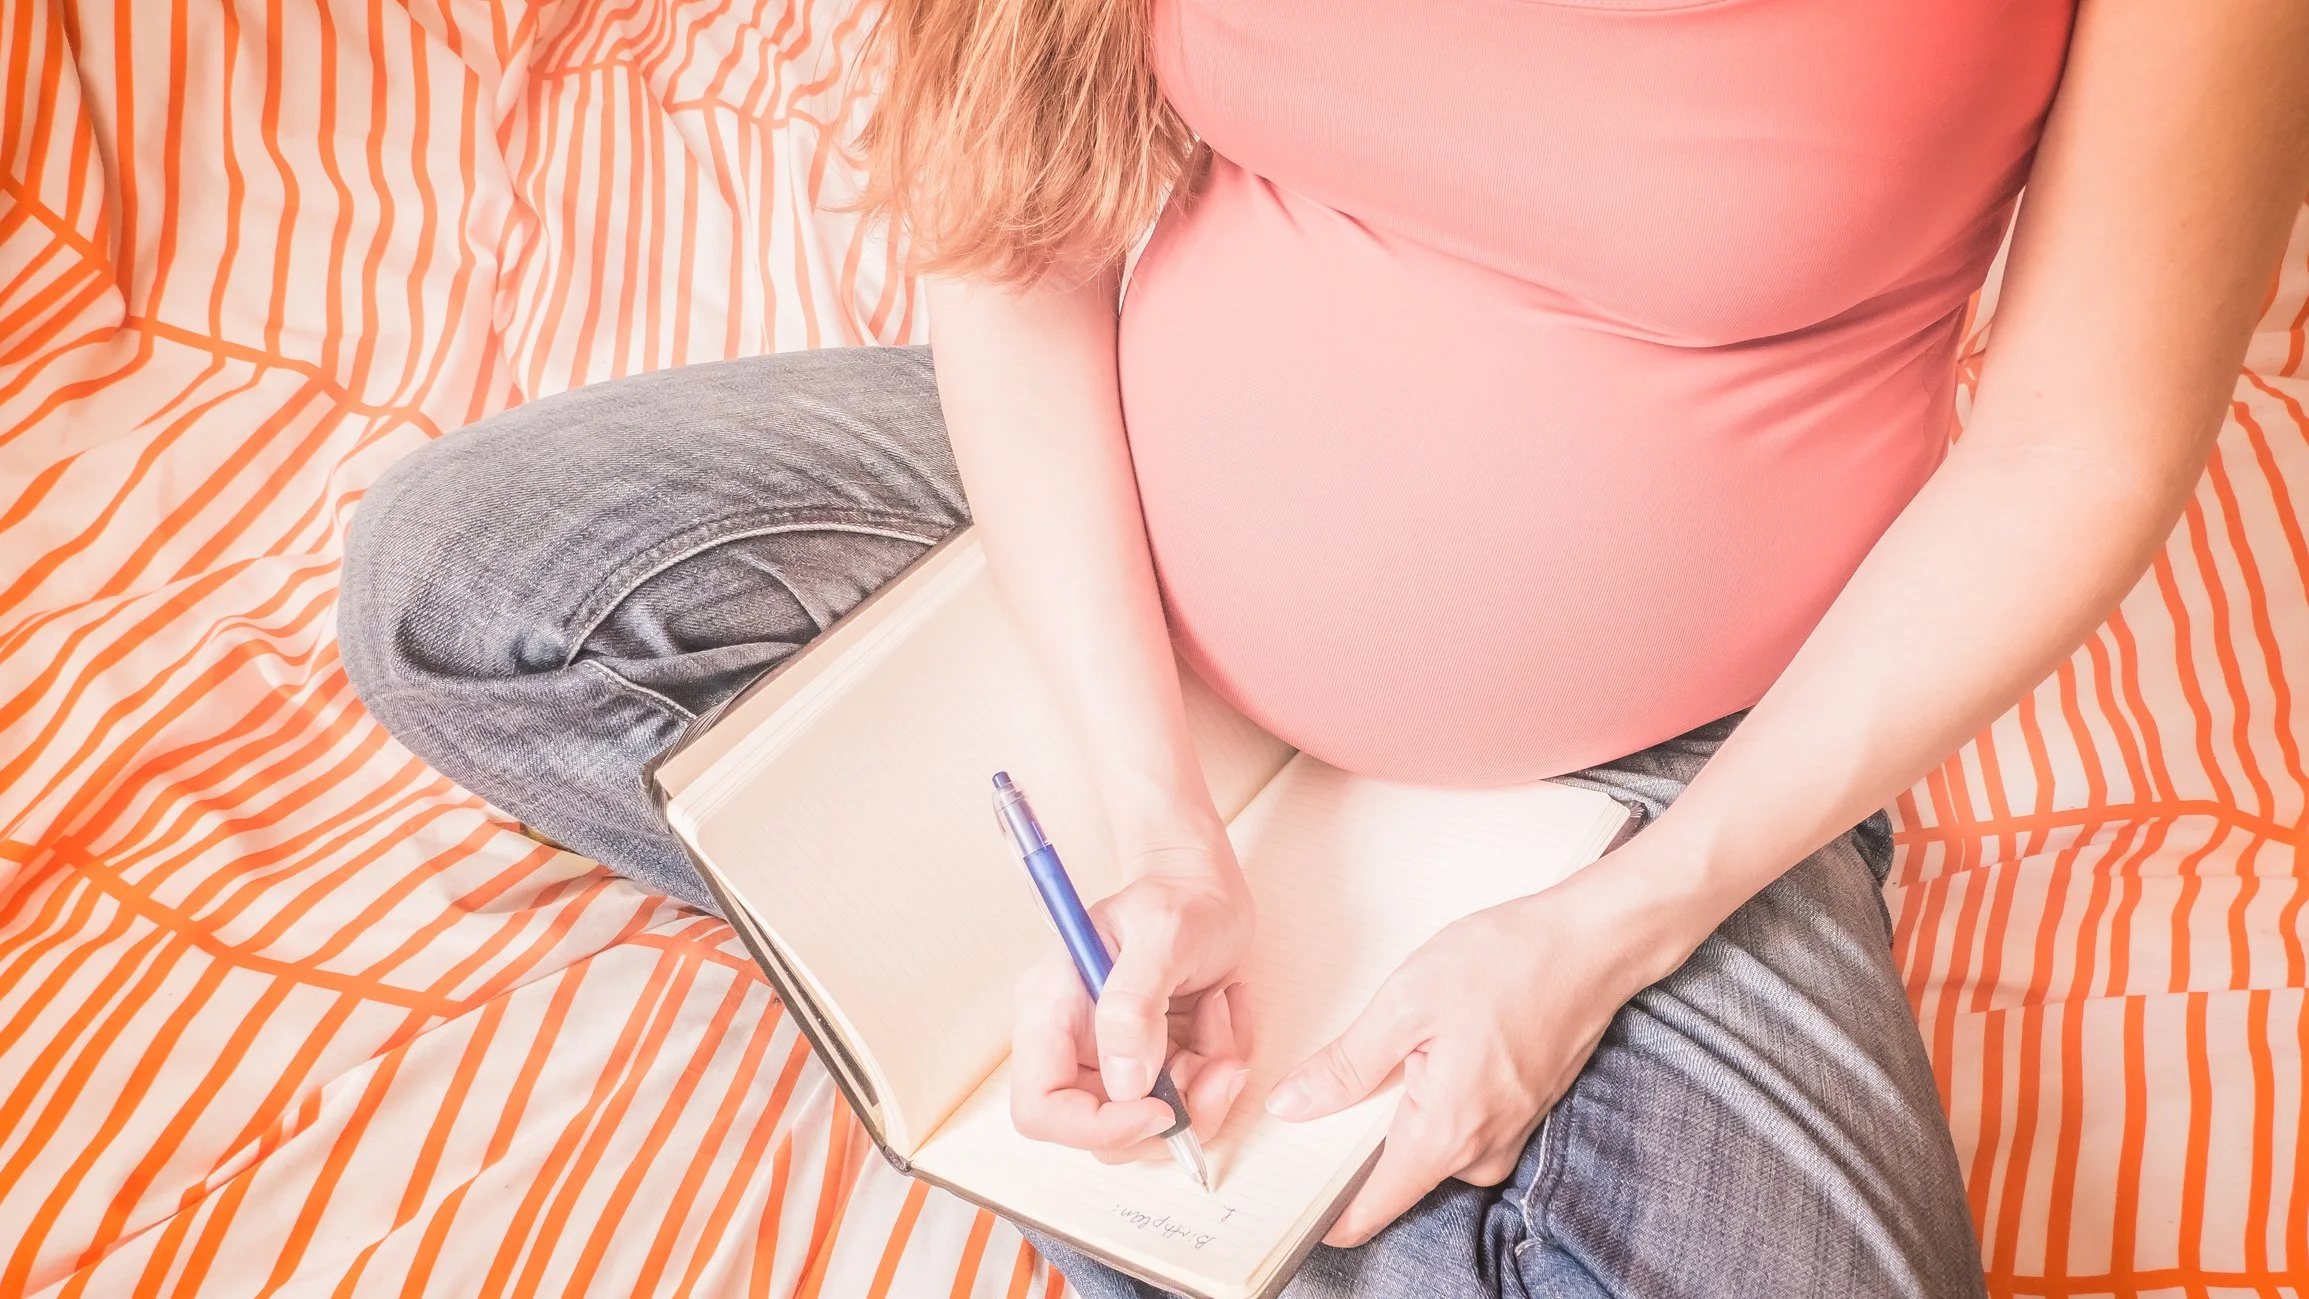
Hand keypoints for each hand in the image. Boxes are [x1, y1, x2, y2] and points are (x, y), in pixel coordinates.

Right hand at [1010, 834, 1257, 1161]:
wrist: (1203, 884)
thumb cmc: (1178, 895)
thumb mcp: (1163, 933)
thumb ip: (1134, 1006)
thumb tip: (1126, 1084)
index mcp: (1051, 1011)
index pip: (1041, 1108)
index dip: (1098, 1127)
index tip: (1162, 1109)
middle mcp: (1074, 1043)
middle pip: (1105, 1132)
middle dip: (1174, 1112)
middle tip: (1221, 1061)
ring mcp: (1114, 1058)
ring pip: (1155, 1124)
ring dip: (1207, 1084)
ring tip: (1224, 1016)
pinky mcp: (1152, 1063)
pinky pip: (1188, 1100)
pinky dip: (1220, 1066)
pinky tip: (1225, 1010)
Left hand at [1265, 854, 1708, 1246]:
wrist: (1592, 944)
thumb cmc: (1509, 963)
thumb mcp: (1405, 1003)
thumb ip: (1346, 1065)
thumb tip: (1293, 1105)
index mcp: (1446, 1136)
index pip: (1369, 1211)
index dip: (1320, 1211)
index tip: (1283, 1195)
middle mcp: (1480, 1154)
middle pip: (1393, 1177)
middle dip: (1352, 1143)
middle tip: (1321, 1088)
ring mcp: (1503, 1137)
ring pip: (1424, 1146)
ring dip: (1395, 1111)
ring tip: (1387, 1050)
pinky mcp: (1515, 1116)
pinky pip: (1454, 1125)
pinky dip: (1429, 1097)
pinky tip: (1427, 1047)